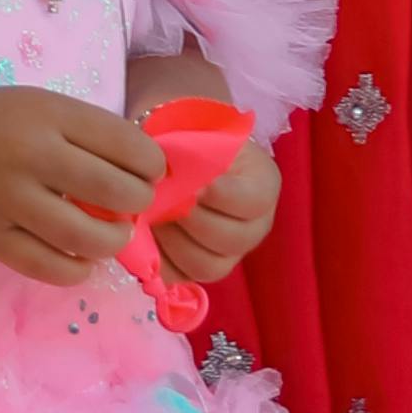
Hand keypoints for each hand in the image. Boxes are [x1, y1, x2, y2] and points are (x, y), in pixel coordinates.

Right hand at [0, 81, 163, 286]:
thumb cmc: (2, 121)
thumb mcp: (49, 107)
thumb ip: (92, 134)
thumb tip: (144, 171)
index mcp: (52, 116)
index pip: (123, 143)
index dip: (151, 163)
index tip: (153, 172)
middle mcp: (32, 157)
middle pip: (110, 189)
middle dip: (138, 201)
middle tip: (136, 204)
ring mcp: (10, 202)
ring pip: (83, 236)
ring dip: (113, 241)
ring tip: (115, 235)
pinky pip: (47, 267)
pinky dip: (77, 269)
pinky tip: (85, 259)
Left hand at [153, 126, 281, 280]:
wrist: (178, 158)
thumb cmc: (194, 142)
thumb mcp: (203, 136)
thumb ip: (196, 152)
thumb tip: (174, 169)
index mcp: (263, 187)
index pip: (255, 201)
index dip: (225, 196)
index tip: (198, 185)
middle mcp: (253, 227)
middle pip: (234, 239)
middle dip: (196, 221)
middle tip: (169, 203)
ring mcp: (227, 254)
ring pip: (208, 265)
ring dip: (176, 242)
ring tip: (156, 218)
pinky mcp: (195, 271)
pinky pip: (180, 277)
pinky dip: (160, 259)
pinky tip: (148, 236)